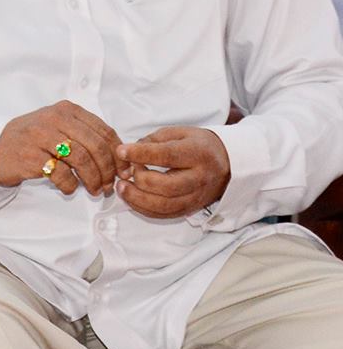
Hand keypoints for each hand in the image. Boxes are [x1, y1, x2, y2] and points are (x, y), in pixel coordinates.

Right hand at [0, 101, 120, 195]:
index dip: (118, 154)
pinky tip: (69, 189)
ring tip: (94, 190)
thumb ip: (85, 135)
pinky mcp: (30, 156)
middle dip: (108, 170)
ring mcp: (40, 136)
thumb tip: (118, 158)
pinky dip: (70, 186)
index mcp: (66, 110)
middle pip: (96, 146)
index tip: (123, 171)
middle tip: (109, 185)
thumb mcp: (57, 128)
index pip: (104, 131)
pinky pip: (61, 174)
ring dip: (93, 180)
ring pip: (82, 160)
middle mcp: (54, 119)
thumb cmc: (30, 140)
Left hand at [116, 127, 230, 219]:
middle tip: (125, 172)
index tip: (121, 151)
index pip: (167, 155)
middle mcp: (200, 178)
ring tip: (122, 187)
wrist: (228, 164)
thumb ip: (152, 141)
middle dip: (140, 180)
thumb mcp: (178, 133)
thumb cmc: (197, 145)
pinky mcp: (191, 208)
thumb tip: (127, 154)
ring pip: (166, 205)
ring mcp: (197, 196)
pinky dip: (144, 209)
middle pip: (168, 186)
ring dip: (138, 199)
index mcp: (198, 153)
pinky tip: (131, 199)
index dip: (141, 154)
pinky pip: (165, 215)